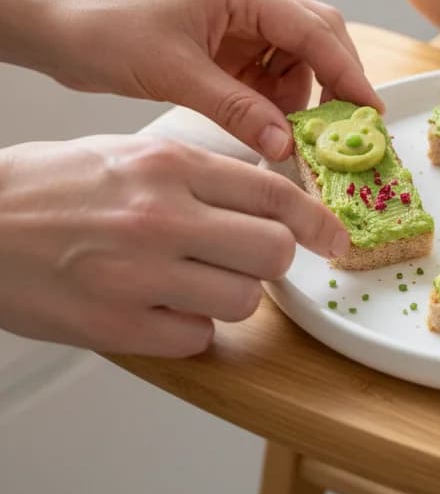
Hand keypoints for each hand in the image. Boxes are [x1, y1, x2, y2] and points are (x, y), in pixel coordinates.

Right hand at [0, 136, 350, 356]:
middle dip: (277, 259)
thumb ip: (200, 173)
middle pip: (274, 250)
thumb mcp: (132, 153)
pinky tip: (163, 309)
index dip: (318, 219)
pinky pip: (196, 340)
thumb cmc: (50, 185)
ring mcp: (138, 275)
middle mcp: (162, 217)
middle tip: (257, 259)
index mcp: (170, 166)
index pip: (275, 193)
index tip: (334, 237)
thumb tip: (262, 194)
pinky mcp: (114, 327)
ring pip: (244, 300)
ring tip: (200, 284)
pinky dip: (192, 330)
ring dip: (235, 297)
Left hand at [38, 0, 380, 161]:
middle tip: (341, 127)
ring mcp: (239, 21)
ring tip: (286, 131)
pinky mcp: (226, 44)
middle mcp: (250, 0)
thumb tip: (286, 145)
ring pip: (294, 57)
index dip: (347, 72)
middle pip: (316, 36)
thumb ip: (237, 109)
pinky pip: (267, 71)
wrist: (57, 25)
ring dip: (298, 95)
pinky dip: (272, 99)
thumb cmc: (106, 32)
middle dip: (332, 81)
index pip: (314, 30)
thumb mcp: (176, 75)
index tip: (370, 110)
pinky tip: (262, 122)